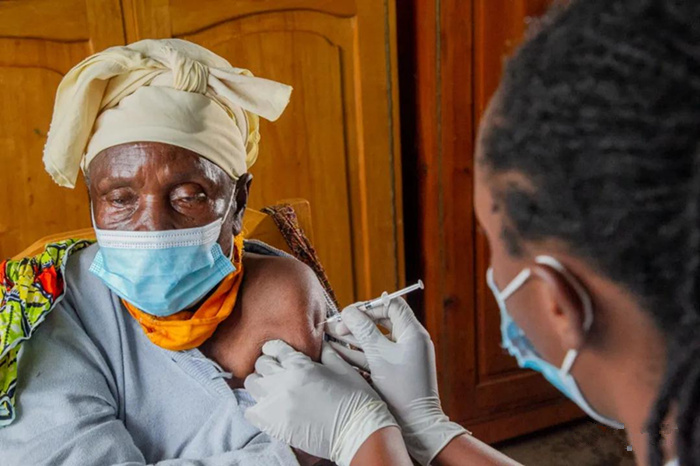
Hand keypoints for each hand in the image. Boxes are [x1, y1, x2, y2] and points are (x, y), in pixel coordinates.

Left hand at [244, 340, 397, 465]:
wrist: (358, 432)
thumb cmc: (355, 398)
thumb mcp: (342, 367)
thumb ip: (325, 352)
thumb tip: (319, 341)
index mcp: (301, 366)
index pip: (275, 348)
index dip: (277, 349)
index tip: (280, 353)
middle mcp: (284, 383)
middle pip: (260, 364)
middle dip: (268, 364)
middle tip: (278, 369)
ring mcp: (277, 405)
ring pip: (252, 385)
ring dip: (261, 382)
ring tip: (273, 386)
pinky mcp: (275, 425)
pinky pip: (251, 411)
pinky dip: (258, 406)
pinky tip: (271, 406)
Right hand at [326, 298, 468, 465]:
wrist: (417, 424)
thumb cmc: (401, 389)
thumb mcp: (379, 356)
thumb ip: (363, 330)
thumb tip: (349, 311)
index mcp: (413, 332)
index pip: (391, 305)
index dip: (369, 306)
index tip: (350, 314)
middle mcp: (410, 340)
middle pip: (380, 321)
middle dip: (356, 322)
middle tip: (336, 325)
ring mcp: (402, 355)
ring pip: (374, 339)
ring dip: (353, 337)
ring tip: (330, 335)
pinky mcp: (394, 369)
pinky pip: (374, 354)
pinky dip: (358, 352)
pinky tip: (337, 351)